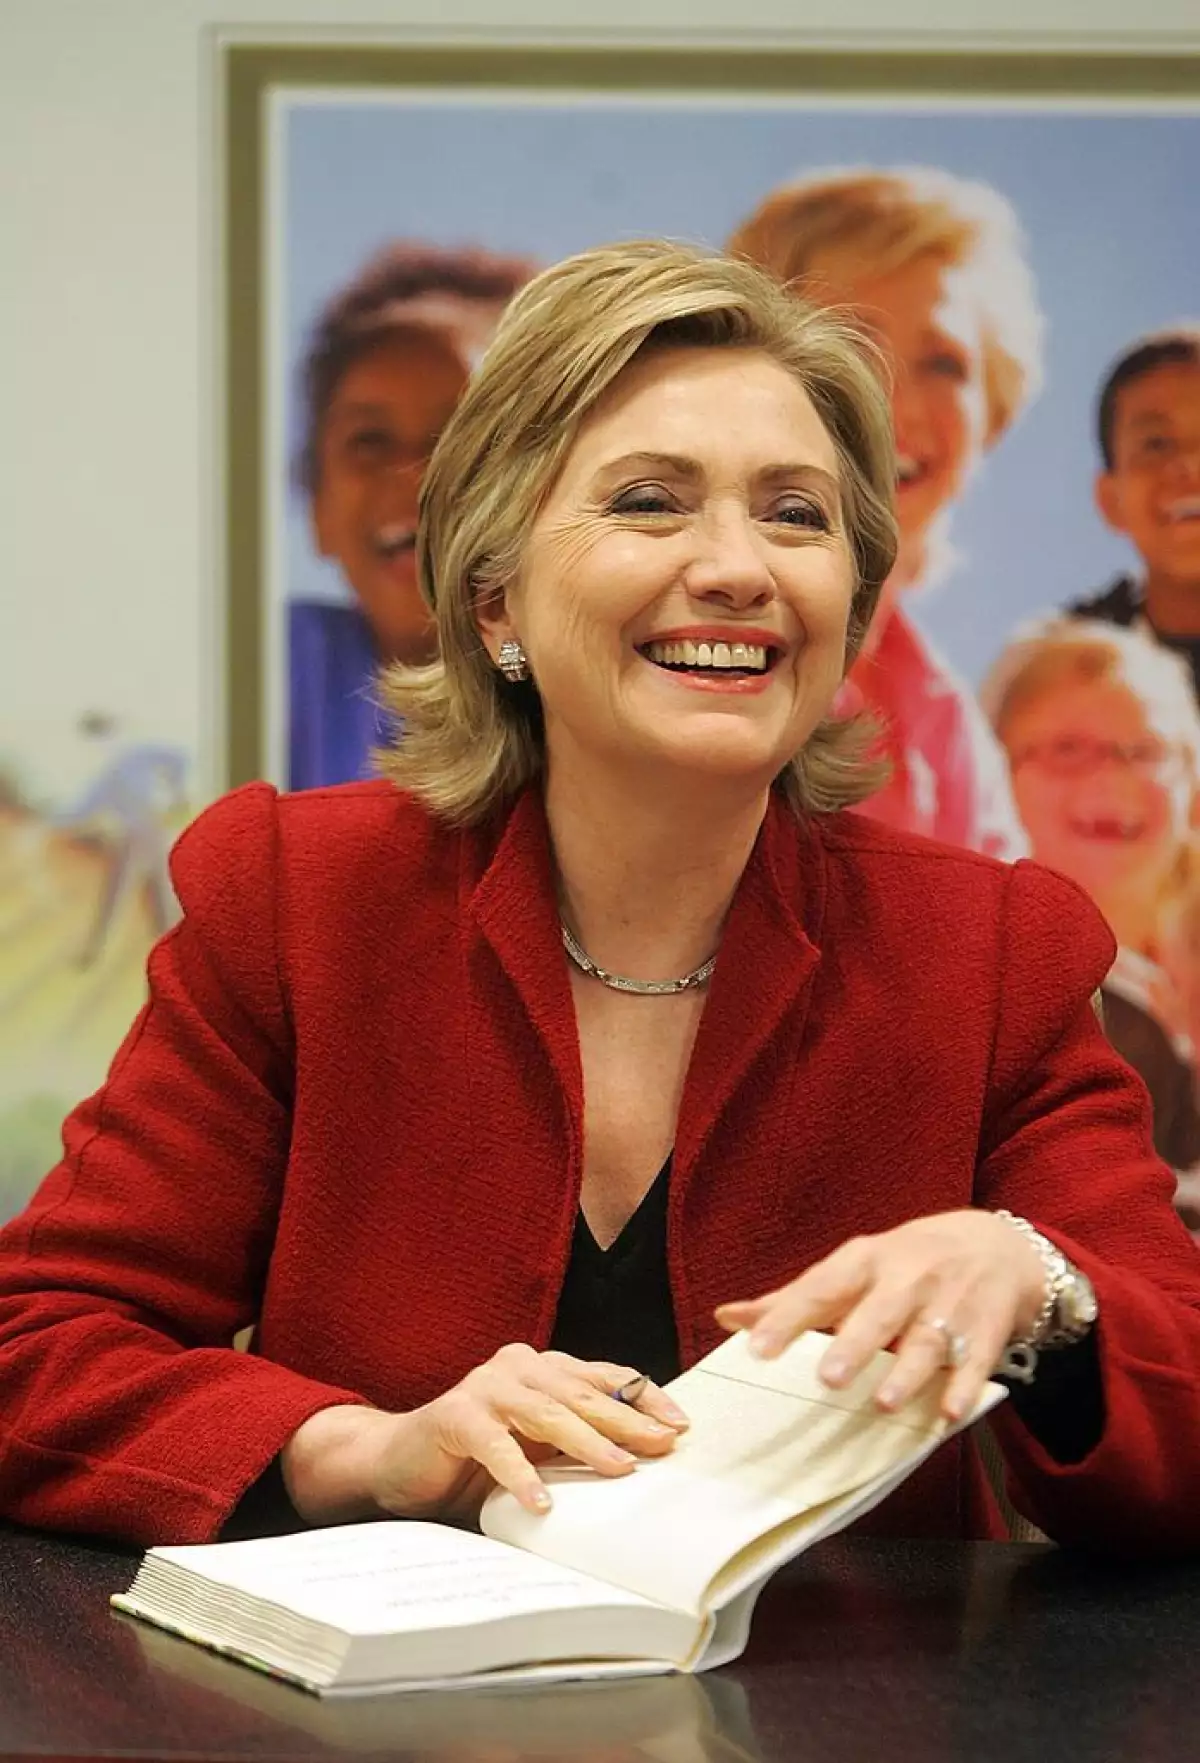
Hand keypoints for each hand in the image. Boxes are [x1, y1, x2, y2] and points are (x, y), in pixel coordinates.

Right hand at [282, 1345, 687, 1526]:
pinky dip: (521, 1475)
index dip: (644, 1398)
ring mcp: (486, 1387)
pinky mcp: (455, 1416)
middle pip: (584, 1393)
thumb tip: (642, 1465)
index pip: (606, 1377)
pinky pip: (496, 1446)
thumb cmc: (476, 1460)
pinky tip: (542, 1503)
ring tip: (619, 1470)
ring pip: (548, 1413)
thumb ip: (574, 1444)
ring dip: (587, 1443)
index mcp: (545, 1369)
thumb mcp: (537, 1448)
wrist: (400, 1464)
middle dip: (628, 1421)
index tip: (680, 1426)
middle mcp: (519, 1366)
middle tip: (663, 1447)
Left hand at [714, 1209, 1046, 1422]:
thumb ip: (793, 1298)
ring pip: (928, 1338)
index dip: (788, 1317)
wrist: (996, 1247)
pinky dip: (965, 1387)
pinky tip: (950, 1414)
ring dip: (908, 1372)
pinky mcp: (986, 1330)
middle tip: (828, 1378)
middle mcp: (906, 1278)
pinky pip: (976, 1360)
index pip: (821, 1287)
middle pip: (879, 1310)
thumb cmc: (905, 1264)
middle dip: (855, 1343)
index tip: (757, 1348)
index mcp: (865, 1261)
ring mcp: (949, 1303)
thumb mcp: (852, 1268)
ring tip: (885, 1403)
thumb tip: (726, 1317)